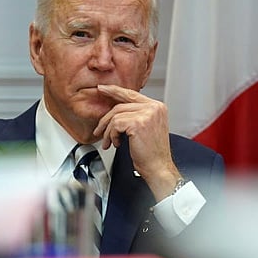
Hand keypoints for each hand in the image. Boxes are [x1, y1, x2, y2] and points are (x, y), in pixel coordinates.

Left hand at [93, 84, 182, 200]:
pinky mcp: (138, 123)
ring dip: (108, 131)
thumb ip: (136, 115)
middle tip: (98, 126)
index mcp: (157, 107)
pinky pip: (115, 124)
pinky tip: (117, 143)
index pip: (132, 94)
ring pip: (116, 115)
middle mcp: (154, 107)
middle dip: (106, 118)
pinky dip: (112, 135)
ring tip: (109, 142)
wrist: (159, 168)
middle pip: (121, 104)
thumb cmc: (153, 153)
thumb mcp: (147, 128)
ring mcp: (147, 114)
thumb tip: (117, 110)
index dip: (115, 91)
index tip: (103, 89)